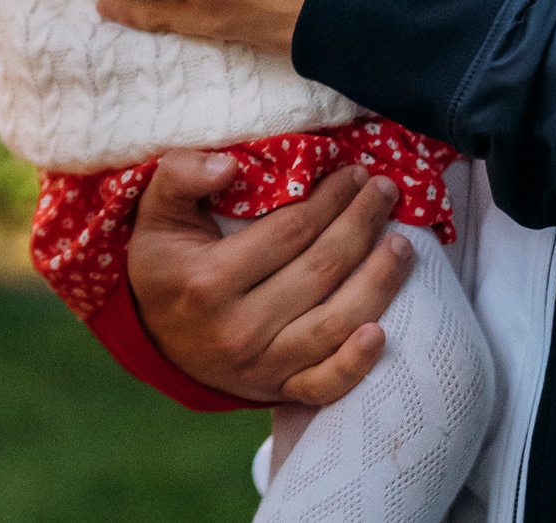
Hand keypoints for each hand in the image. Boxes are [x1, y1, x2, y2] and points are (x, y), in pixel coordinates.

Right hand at [128, 151, 414, 405]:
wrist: (153, 335)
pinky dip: (355, 365)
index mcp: (209, 280)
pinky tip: (382, 334)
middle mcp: (237, 328)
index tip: (355, 174)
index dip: (328, 200)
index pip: (289, 232)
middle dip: (360, 225)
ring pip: (332, 324)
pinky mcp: (275, 390)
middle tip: (385, 193)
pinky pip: (324, 385)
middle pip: (319, 271)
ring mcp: (259, 365)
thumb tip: (229, 164)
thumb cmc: (164, 263)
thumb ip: (180, 176)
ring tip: (402, 246)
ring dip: (377, 282)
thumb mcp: (155, 212)